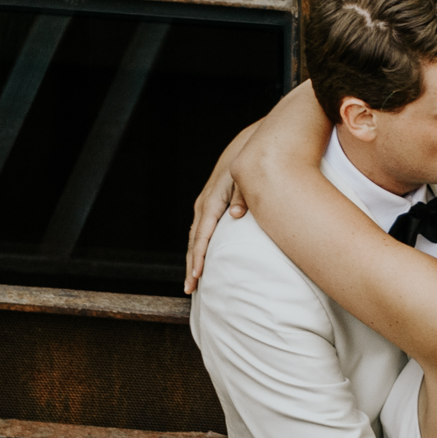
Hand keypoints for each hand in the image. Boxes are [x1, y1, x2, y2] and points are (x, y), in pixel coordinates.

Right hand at [184, 163, 246, 291]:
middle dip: (191, 266)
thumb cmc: (246, 165)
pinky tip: (201, 260)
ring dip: (193, 259)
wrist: (244, 148)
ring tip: (193, 282)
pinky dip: (198, 248)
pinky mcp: (210, 205)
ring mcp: (204, 205)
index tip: (197, 276)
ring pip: (195, 237)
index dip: (198, 257)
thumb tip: (236, 215)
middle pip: (193, 241)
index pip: (202, 236)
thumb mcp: (244, 178)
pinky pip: (201, 231)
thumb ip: (241, 196)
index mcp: (211, 202)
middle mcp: (204, 205)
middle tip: (189, 289)